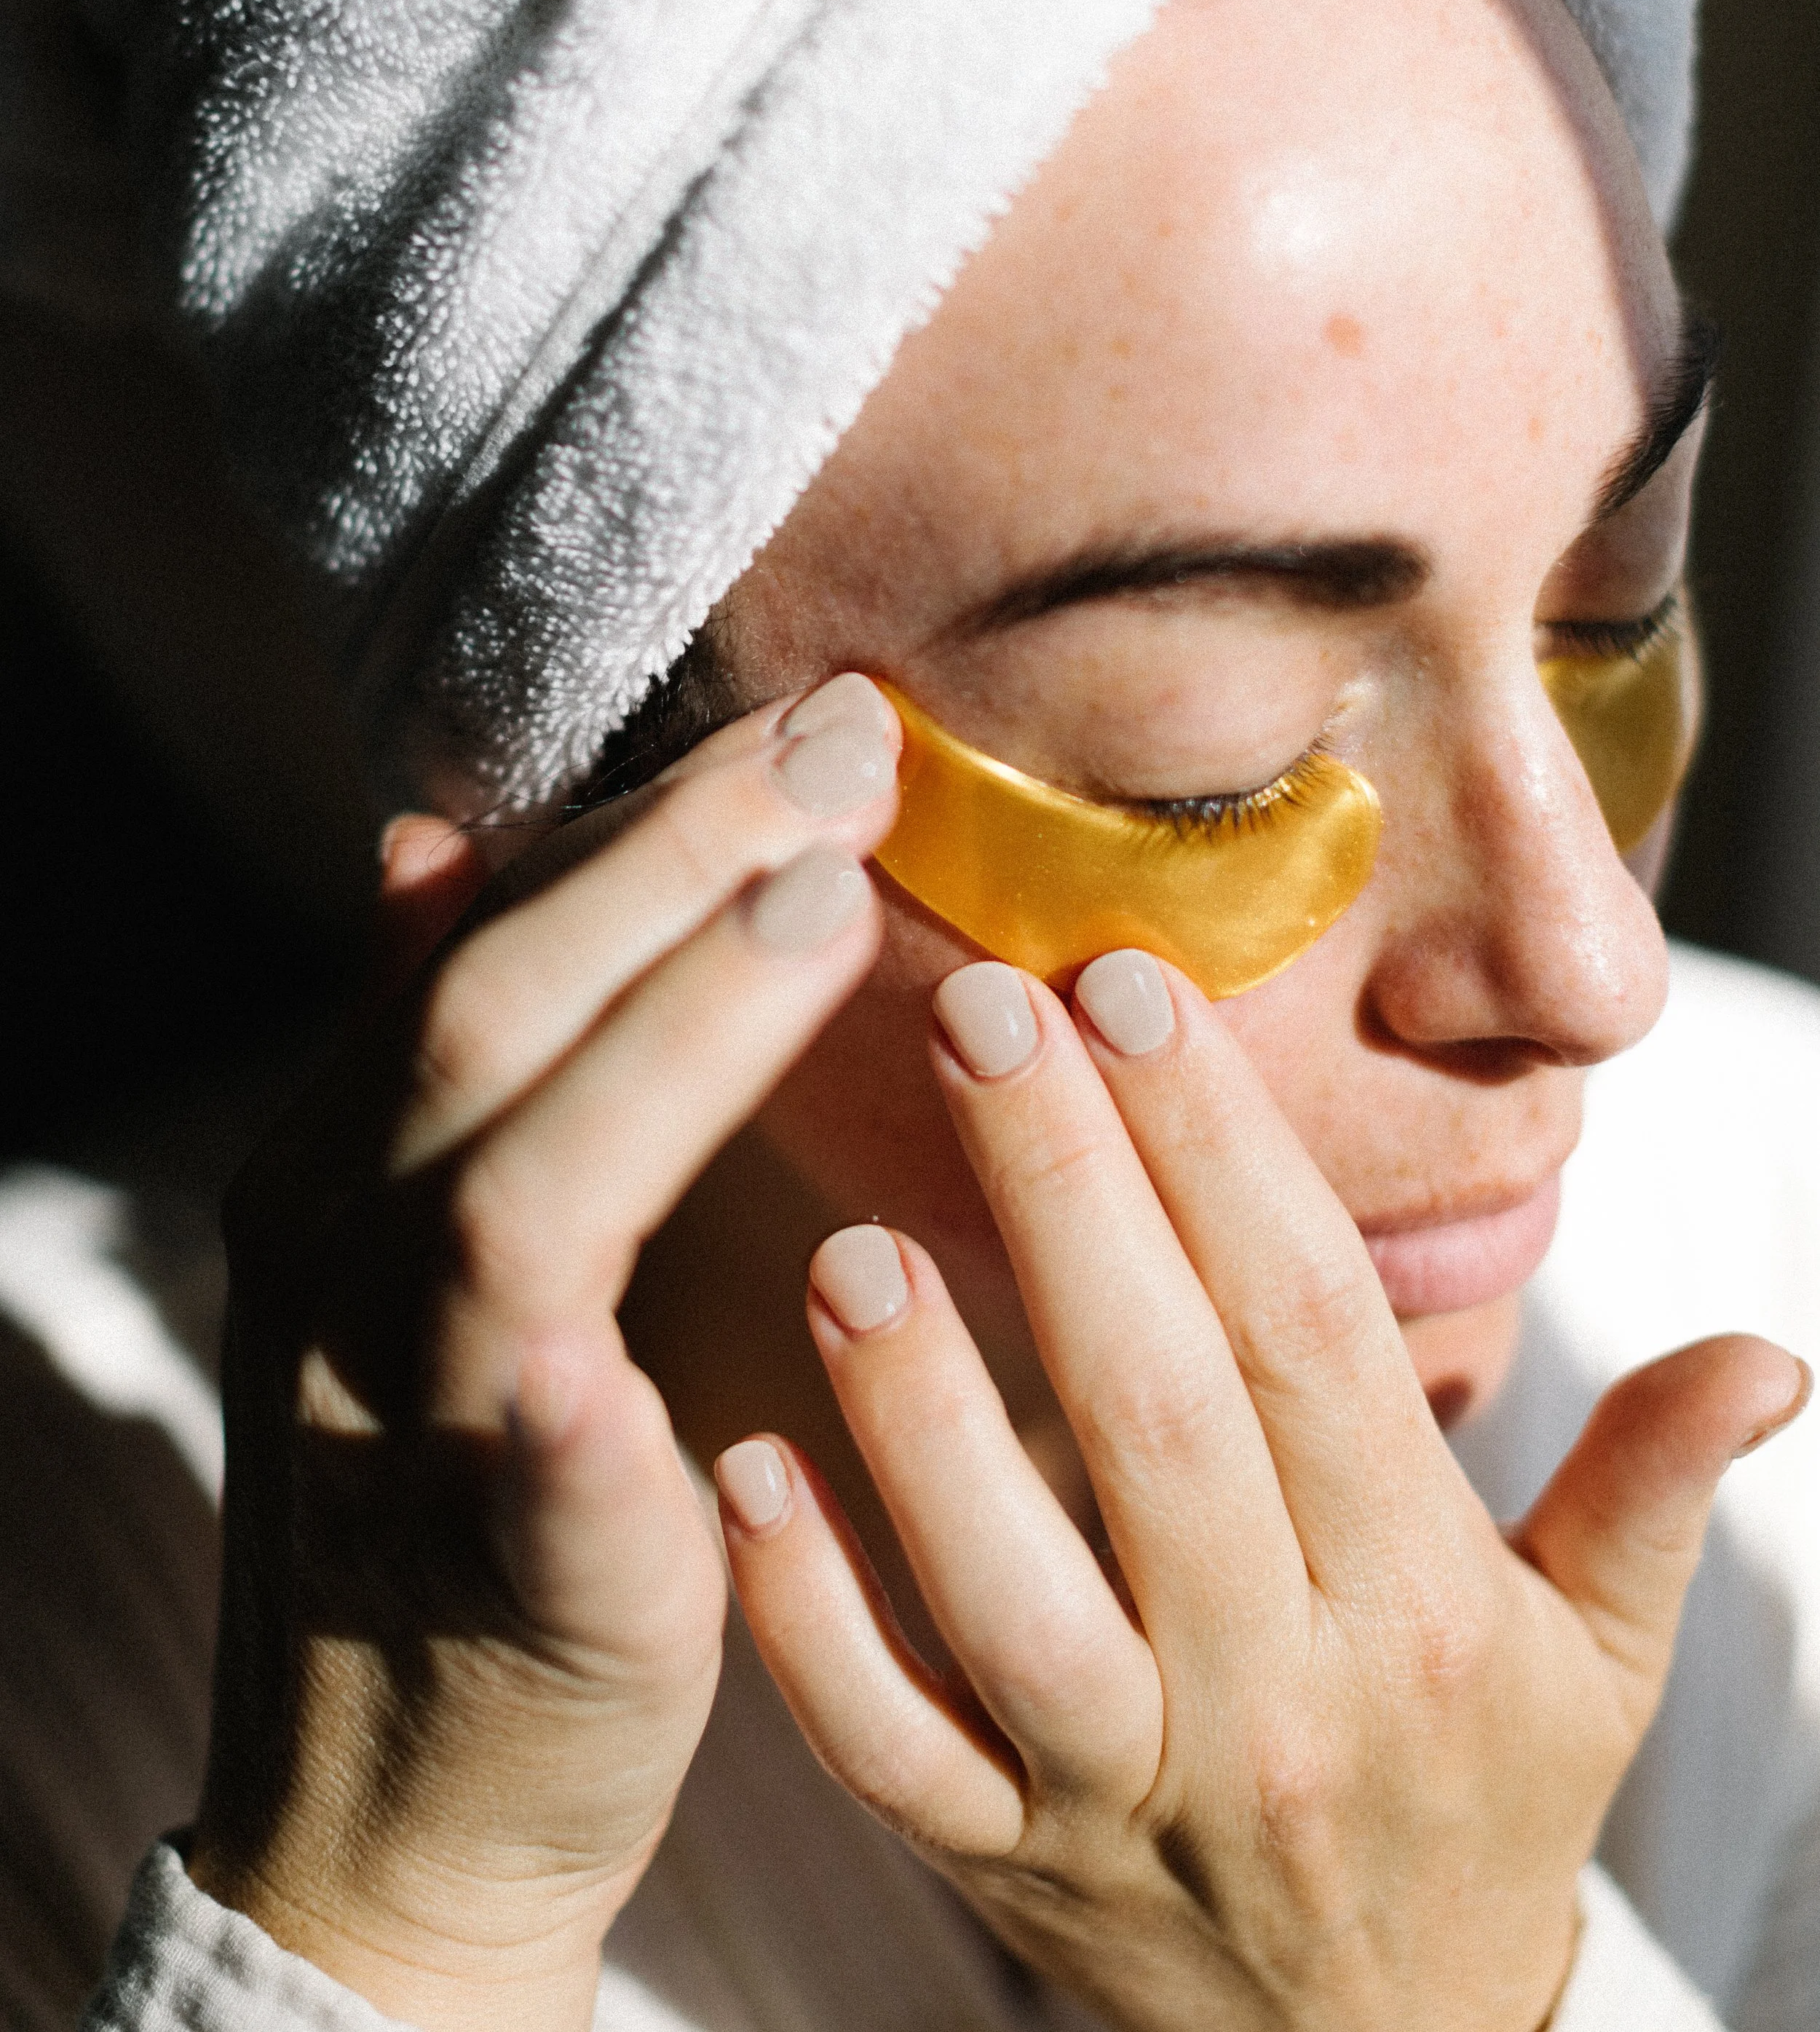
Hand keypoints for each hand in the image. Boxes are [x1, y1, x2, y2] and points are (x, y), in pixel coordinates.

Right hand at [188, 677, 899, 2031]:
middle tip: (850, 742)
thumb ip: (456, 1055)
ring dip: (666, 1041)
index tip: (808, 723)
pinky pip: (519, 1458)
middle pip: (492, 1015)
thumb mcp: (436, 1242)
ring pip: (511, 1195)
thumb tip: (430, 837)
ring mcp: (393, 1415)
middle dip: (676, 866)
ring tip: (823, 907)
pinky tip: (646, 1313)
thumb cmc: (470, 1477)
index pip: (490, 937)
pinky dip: (570, 1383)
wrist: (398, 1805)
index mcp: (342, 1164)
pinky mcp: (487, 1571)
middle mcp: (337, 1262)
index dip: (647, 821)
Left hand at [717, 951, 1808, 2031]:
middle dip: (1065, 1202)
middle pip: (1157, 1420)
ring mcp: (1127, 1795)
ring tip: (846, 1244)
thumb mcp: (1602, 1656)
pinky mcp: (1006, 1870)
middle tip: (980, 1015)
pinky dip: (811, 1625)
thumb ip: (1652, 1487)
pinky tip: (738, 1474)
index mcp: (1418, 1606)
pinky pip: (892, 1752)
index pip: (1311, 1339)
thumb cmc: (1481, 1799)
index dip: (1221, 1157)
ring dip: (919, 1418)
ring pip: (1008, 1594)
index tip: (1136, 992)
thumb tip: (1773, 1353)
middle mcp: (1274, 1694)